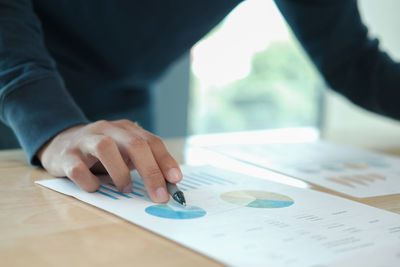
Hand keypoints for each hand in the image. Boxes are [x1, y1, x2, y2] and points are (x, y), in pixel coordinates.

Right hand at [37, 120, 182, 202]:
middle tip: (159, 196)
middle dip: (151, 171)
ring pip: (106, 148)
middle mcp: (107, 129)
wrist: (61, 143)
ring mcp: (85, 140)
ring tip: (126, 189)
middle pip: (134, 144)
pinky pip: (77, 169)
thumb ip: (144, 163)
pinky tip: (95, 188)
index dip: (166, 161)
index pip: (151, 141)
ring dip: (120, 172)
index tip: (176, 180)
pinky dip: (90, 182)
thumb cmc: (102, 153)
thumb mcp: (125, 153)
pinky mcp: (65, 156)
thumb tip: (168, 186)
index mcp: (126, 129)